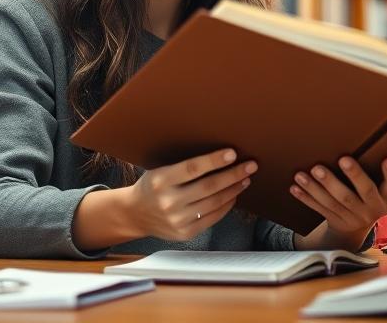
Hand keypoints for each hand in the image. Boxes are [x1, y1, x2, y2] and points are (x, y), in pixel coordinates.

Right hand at [126, 148, 255, 241]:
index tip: (232, 153)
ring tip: (246, 179)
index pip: (193, 168)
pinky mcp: (185, 233)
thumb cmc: (152, 186)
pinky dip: (226, 205)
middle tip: (250, 165)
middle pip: (209, 187)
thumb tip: (220, 156)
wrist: (135, 215)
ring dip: (234, 189)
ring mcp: (177, 220)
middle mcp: (169, 202)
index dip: (214, 160)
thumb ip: (184, 167)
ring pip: (214, 202)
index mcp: (161, 180)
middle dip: (233, 175)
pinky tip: (234, 195)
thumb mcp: (160, 171)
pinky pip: (213, 218)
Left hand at [291, 157, 386, 240]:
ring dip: (319, 187)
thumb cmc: (372, 188)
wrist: (359, 223)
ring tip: (305, 173)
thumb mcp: (384, 181)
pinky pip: (320, 209)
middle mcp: (374, 208)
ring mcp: (355, 217)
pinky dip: (307, 198)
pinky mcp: (337, 222)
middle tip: (343, 159)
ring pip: (336, 201)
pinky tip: (295, 187)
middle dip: (354, 175)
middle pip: (364, 192)